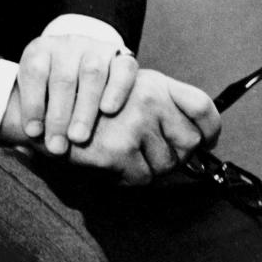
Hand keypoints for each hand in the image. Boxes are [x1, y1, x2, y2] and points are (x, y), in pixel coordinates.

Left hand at [11, 33, 138, 155]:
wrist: (86, 66)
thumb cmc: (54, 92)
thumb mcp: (38, 95)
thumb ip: (31, 116)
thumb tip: (21, 148)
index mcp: (42, 50)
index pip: (35, 70)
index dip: (32, 102)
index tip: (33, 133)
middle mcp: (68, 45)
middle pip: (63, 77)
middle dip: (58, 115)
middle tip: (56, 146)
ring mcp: (96, 49)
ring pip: (92, 73)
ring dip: (84, 108)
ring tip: (78, 138)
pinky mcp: (122, 57)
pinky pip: (123, 69)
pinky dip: (116, 90)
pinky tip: (108, 111)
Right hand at [66, 69, 219, 184]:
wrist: (51, 114)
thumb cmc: (94, 107)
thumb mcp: (132, 91)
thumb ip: (166, 105)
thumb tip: (202, 139)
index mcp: (154, 82)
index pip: (201, 106)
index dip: (210, 129)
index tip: (206, 141)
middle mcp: (148, 98)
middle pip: (189, 142)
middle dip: (175, 154)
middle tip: (150, 151)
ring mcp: (134, 124)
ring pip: (167, 165)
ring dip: (150, 167)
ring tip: (126, 153)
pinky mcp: (119, 150)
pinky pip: (143, 179)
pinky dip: (130, 177)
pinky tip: (114, 163)